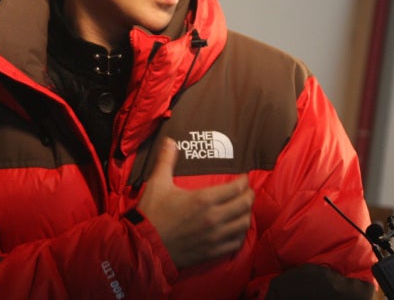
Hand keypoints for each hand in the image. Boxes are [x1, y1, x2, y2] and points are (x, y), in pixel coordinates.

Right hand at [137, 138, 254, 267]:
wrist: (144, 245)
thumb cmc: (152, 213)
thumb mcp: (158, 183)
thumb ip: (166, 160)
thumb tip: (170, 141)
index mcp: (203, 199)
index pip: (237, 187)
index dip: (244, 180)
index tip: (243, 176)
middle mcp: (214, 218)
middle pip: (245, 204)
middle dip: (249, 195)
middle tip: (247, 190)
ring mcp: (215, 237)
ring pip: (244, 224)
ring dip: (246, 214)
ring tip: (243, 209)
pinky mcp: (212, 251)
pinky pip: (236, 243)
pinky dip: (239, 235)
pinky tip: (235, 229)